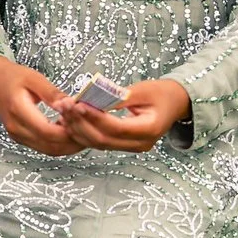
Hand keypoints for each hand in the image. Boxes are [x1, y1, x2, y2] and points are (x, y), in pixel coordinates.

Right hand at [0, 56, 79, 156]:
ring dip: (68, 146)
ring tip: (83, 132)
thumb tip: (70, 105)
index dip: (69, 131)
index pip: (48, 131)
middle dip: (73, 142)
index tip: (84, 122)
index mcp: (18, 110)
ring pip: (49, 150)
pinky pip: (44, 147)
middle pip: (50, 146)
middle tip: (90, 130)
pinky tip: (69, 132)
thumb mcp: (34, 79)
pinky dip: (60, 144)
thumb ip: (52, 94)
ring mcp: (17, 136)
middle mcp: (16, 128)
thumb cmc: (14, 77)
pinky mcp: (20, 138)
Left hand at [60, 78, 190, 153]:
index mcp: (149, 130)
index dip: (95, 117)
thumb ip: (119, 96)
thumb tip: (94, 97)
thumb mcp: (144, 90)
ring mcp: (131, 147)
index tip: (77, 103)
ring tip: (62, 109)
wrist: (175, 103)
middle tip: (63, 105)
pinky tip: (67, 118)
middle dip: (80, 123)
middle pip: (103, 140)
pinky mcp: (122, 145)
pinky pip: (98, 141)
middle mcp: (140, 144)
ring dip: (77, 127)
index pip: (116, 128)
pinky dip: (82, 131)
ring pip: (97, 143)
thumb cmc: (162, 93)